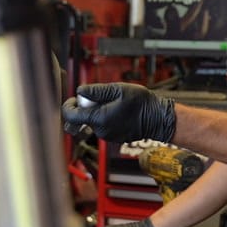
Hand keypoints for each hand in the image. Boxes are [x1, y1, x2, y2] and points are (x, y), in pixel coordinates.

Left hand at [61, 83, 176, 142]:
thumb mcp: (118, 89)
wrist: (157, 118)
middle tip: (99, 98)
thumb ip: (96, 91)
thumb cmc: (140, 103)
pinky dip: (104, 118)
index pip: (71, 116)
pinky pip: (101, 126)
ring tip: (113, 103)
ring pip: (92, 122)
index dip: (69, 105)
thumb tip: (80, 91)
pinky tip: (117, 111)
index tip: (76, 98)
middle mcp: (100, 130)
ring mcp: (106, 135)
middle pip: (81, 118)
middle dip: (86, 107)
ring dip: (96, 112)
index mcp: (99, 119)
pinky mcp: (112, 137)